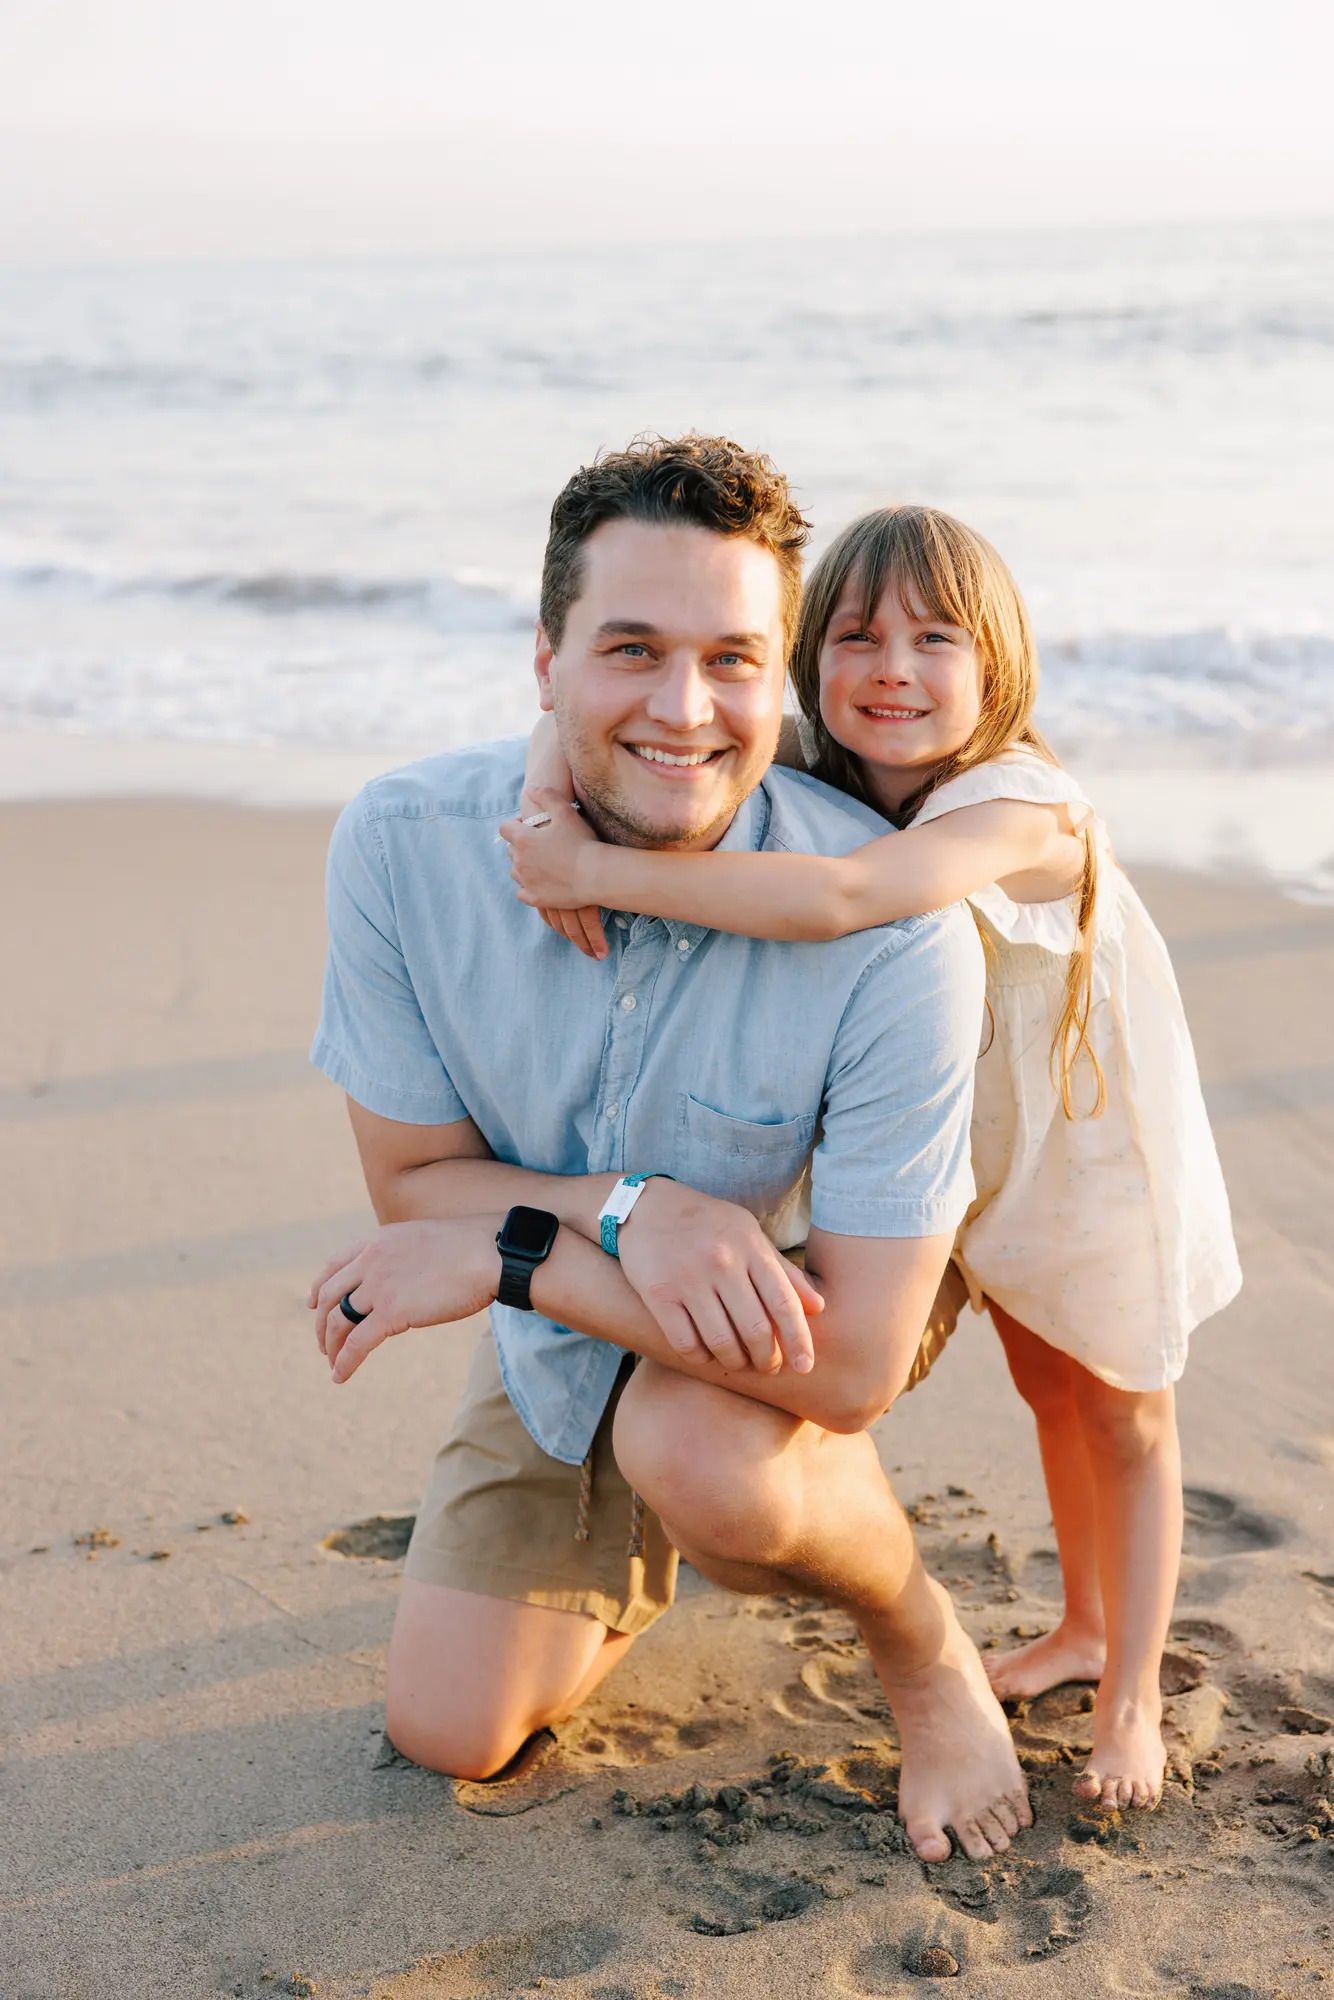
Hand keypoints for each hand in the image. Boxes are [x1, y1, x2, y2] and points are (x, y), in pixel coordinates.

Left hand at [307, 1218, 500, 1382]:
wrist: (491, 1253)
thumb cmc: (474, 1248)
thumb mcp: (427, 1241)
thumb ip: (407, 1256)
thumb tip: (410, 1276)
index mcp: (378, 1240)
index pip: (335, 1264)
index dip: (319, 1285)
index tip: (313, 1302)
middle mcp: (371, 1260)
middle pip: (329, 1295)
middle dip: (321, 1322)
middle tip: (324, 1343)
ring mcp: (378, 1286)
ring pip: (336, 1320)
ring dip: (330, 1345)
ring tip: (332, 1362)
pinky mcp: (391, 1313)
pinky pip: (356, 1342)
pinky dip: (344, 1361)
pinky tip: (340, 1375)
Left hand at [501, 788, 605, 917]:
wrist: (596, 876)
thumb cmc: (582, 842)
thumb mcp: (565, 811)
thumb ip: (545, 795)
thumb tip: (529, 789)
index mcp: (523, 839)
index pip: (504, 828)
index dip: (515, 825)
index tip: (530, 826)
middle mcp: (519, 861)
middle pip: (510, 850)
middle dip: (521, 845)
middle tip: (542, 844)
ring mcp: (526, 882)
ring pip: (515, 871)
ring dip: (524, 866)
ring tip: (542, 863)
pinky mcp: (535, 898)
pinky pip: (522, 892)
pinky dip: (528, 887)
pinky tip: (540, 883)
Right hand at [617, 1180, 823, 1374]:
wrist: (646, 1207)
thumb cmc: (708, 1225)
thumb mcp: (749, 1235)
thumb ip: (783, 1272)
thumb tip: (818, 1307)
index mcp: (750, 1247)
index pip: (784, 1303)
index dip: (798, 1340)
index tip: (805, 1367)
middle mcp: (721, 1262)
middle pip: (755, 1330)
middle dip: (766, 1359)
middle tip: (768, 1367)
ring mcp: (688, 1278)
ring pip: (721, 1342)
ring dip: (735, 1363)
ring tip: (738, 1363)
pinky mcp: (658, 1293)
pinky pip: (686, 1343)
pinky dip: (701, 1358)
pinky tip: (706, 1354)